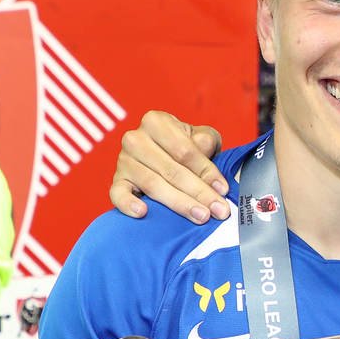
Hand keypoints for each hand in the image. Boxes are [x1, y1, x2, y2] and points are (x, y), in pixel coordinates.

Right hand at [110, 110, 227, 222]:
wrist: (165, 157)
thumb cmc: (185, 147)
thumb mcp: (201, 137)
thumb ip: (205, 141)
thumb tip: (204, 152)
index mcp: (156, 122)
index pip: (184, 150)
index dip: (206, 171)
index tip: (223, 189)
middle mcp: (135, 138)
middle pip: (171, 169)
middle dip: (199, 192)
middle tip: (218, 210)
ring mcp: (123, 161)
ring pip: (153, 184)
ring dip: (179, 203)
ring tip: (201, 216)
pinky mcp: (117, 181)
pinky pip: (118, 194)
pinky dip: (128, 204)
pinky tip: (143, 212)